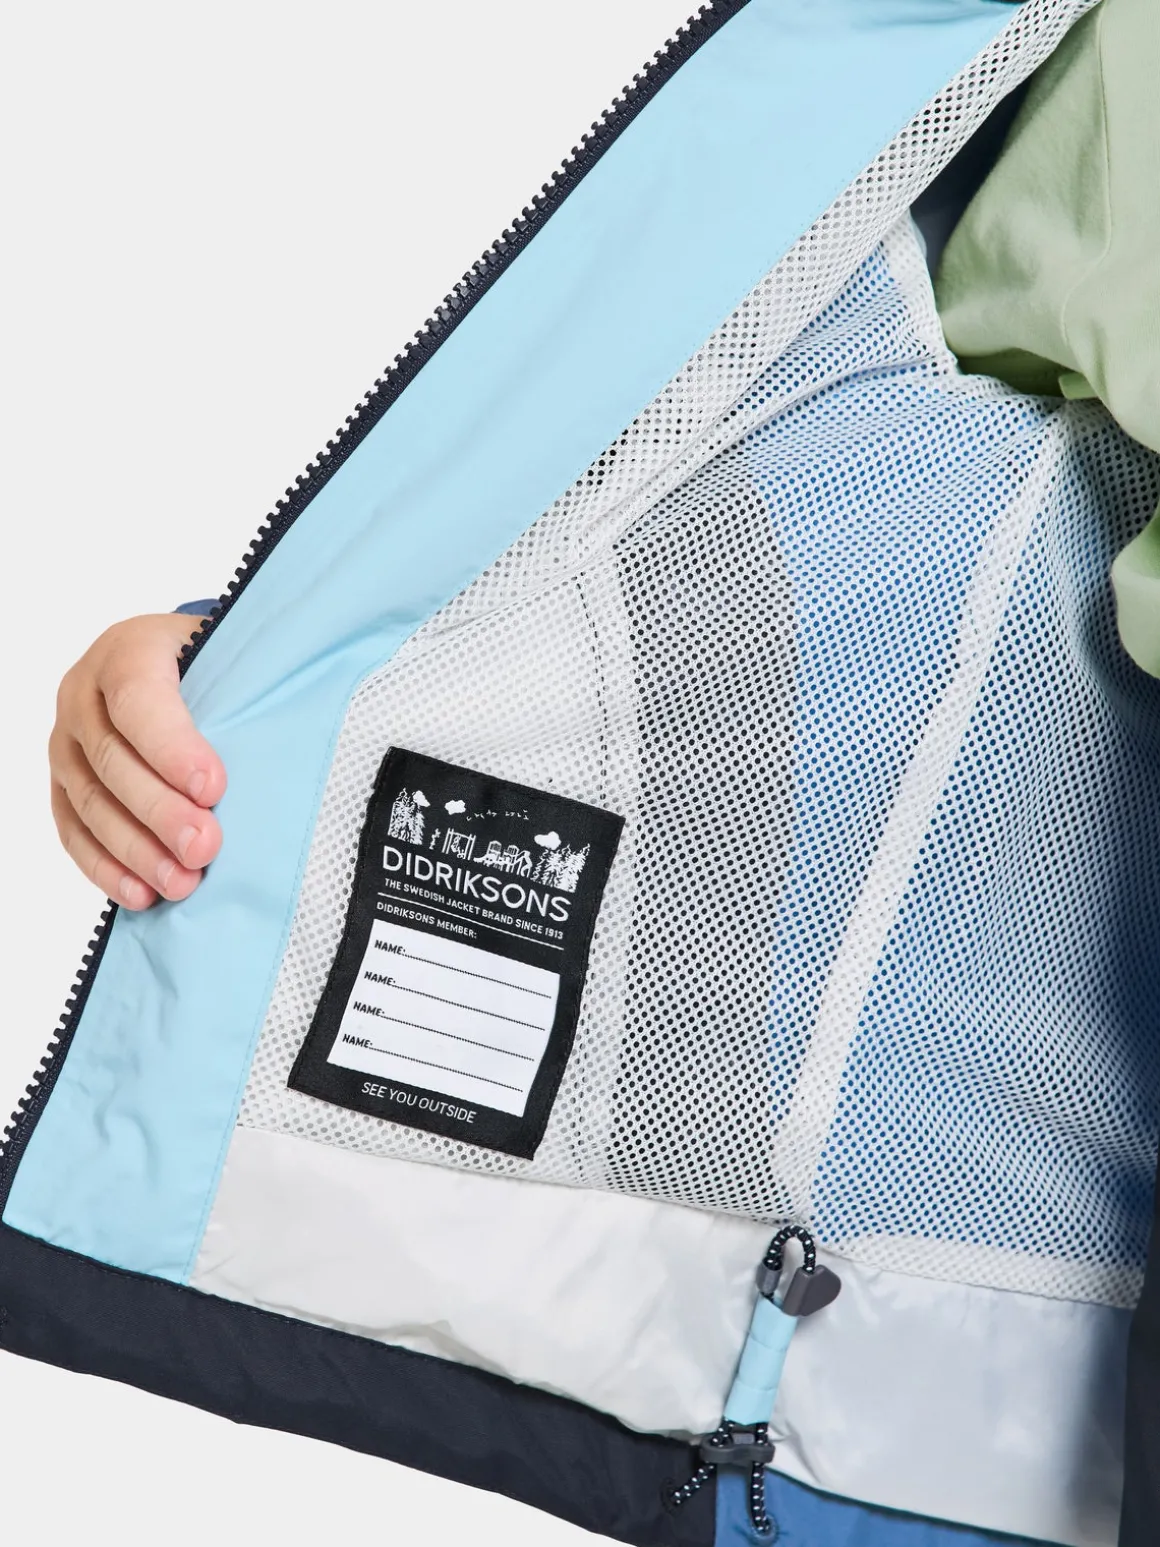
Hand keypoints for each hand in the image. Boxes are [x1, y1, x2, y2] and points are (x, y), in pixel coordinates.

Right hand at [49, 614, 226, 909]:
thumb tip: (309, 732)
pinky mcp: (63, 785)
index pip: (137, 699)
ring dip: (136, 850)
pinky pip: (74, 831)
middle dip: (160, 810)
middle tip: (204, 847)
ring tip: (182, 882)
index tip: (213, 788)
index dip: (171, 747)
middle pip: (112, 759)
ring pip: (89, 802)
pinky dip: (107, 868)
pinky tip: (142, 894)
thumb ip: (254, 685)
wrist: (173, 665)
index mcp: (127, 650)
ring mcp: (67, 743)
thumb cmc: (214, 666)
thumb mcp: (235, 656)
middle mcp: (84, 694)